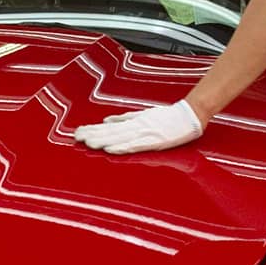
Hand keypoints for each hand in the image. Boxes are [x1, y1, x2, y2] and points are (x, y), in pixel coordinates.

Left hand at [73, 100, 202, 153]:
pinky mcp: (153, 142)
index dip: (93, 129)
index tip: (79, 132)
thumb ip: (124, 118)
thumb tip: (107, 119)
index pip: (108, 126)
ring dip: (103, 140)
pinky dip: (122, 147)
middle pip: (110, 131)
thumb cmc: (167, 117)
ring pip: (119, 138)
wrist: (188, 116)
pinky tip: (110, 150)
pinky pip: (135, 146)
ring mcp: (144, 133)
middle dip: (93, 134)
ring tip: (88, 143)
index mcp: (133, 121)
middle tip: (76, 137)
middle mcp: (136, 126)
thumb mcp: (143, 114)